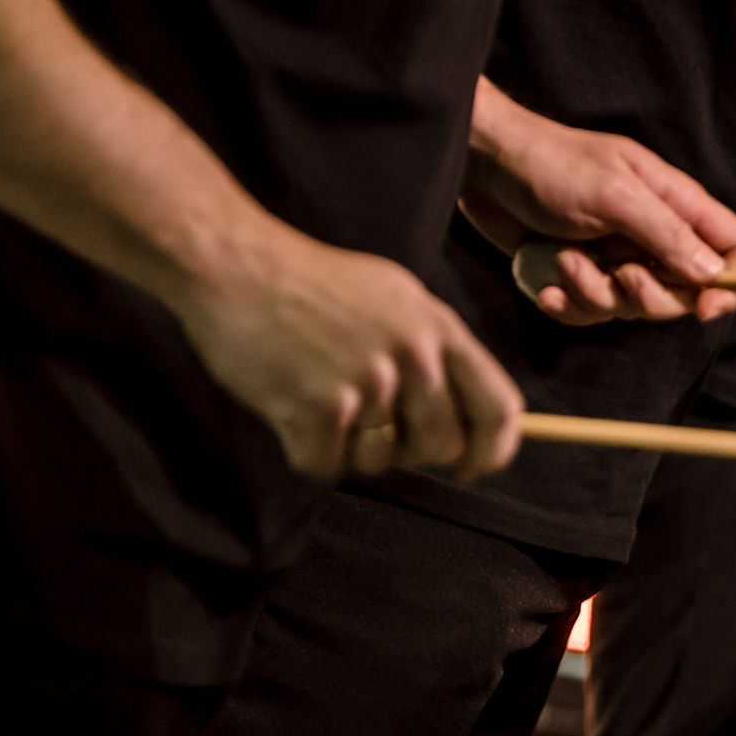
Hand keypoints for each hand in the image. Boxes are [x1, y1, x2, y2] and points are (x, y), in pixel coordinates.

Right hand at [169, 232, 523, 479]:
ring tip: (324, 398)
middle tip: (370, 428)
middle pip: (441, 446)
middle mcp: (414, 356)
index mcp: (439, 327)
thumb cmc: (313, 283)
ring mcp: (368, 382)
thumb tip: (467, 411)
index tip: (470, 468)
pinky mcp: (318, 408)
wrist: (236, 266)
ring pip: (380, 461)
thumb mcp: (396, 297)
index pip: (499, 407)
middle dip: (408, 451)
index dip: (492, 451)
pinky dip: (306, 448)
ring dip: (351, 447)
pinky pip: (326, 465)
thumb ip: (434, 348)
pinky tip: (290, 405)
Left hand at [462, 82, 735, 324]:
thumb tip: (714, 274)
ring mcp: (619, 256)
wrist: (486, 166)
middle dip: (651, 297)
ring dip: (596, 295)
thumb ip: (667, 234)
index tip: (706, 306)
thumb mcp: (615, 195)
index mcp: (678, 204)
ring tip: (566, 261)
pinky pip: (591, 312)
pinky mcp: (583, 274)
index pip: (735, 247)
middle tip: (619, 276)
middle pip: (687, 292)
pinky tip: (547, 284)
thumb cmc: (553, 165)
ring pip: (634, 307)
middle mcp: (655, 234)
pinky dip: (568, 305)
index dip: (734, 282)